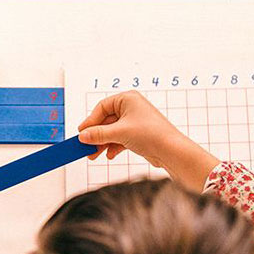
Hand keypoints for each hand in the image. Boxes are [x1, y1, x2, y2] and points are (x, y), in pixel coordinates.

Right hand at [77, 91, 218, 191]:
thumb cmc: (152, 134)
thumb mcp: (119, 133)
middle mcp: (131, 108)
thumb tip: (83, 136)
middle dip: (96, 135)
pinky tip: (110, 155)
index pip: (102, 107)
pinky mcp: (138, 134)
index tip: (82, 133)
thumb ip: (98, 134)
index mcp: (128, 99)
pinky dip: (113, 147)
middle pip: (106, 121)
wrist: (171, 151)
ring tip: (94, 155)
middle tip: (86, 147)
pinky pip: (119, 139)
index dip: (90, 121)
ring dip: (102, 143)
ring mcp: (135, 122)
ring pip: (112, 131)